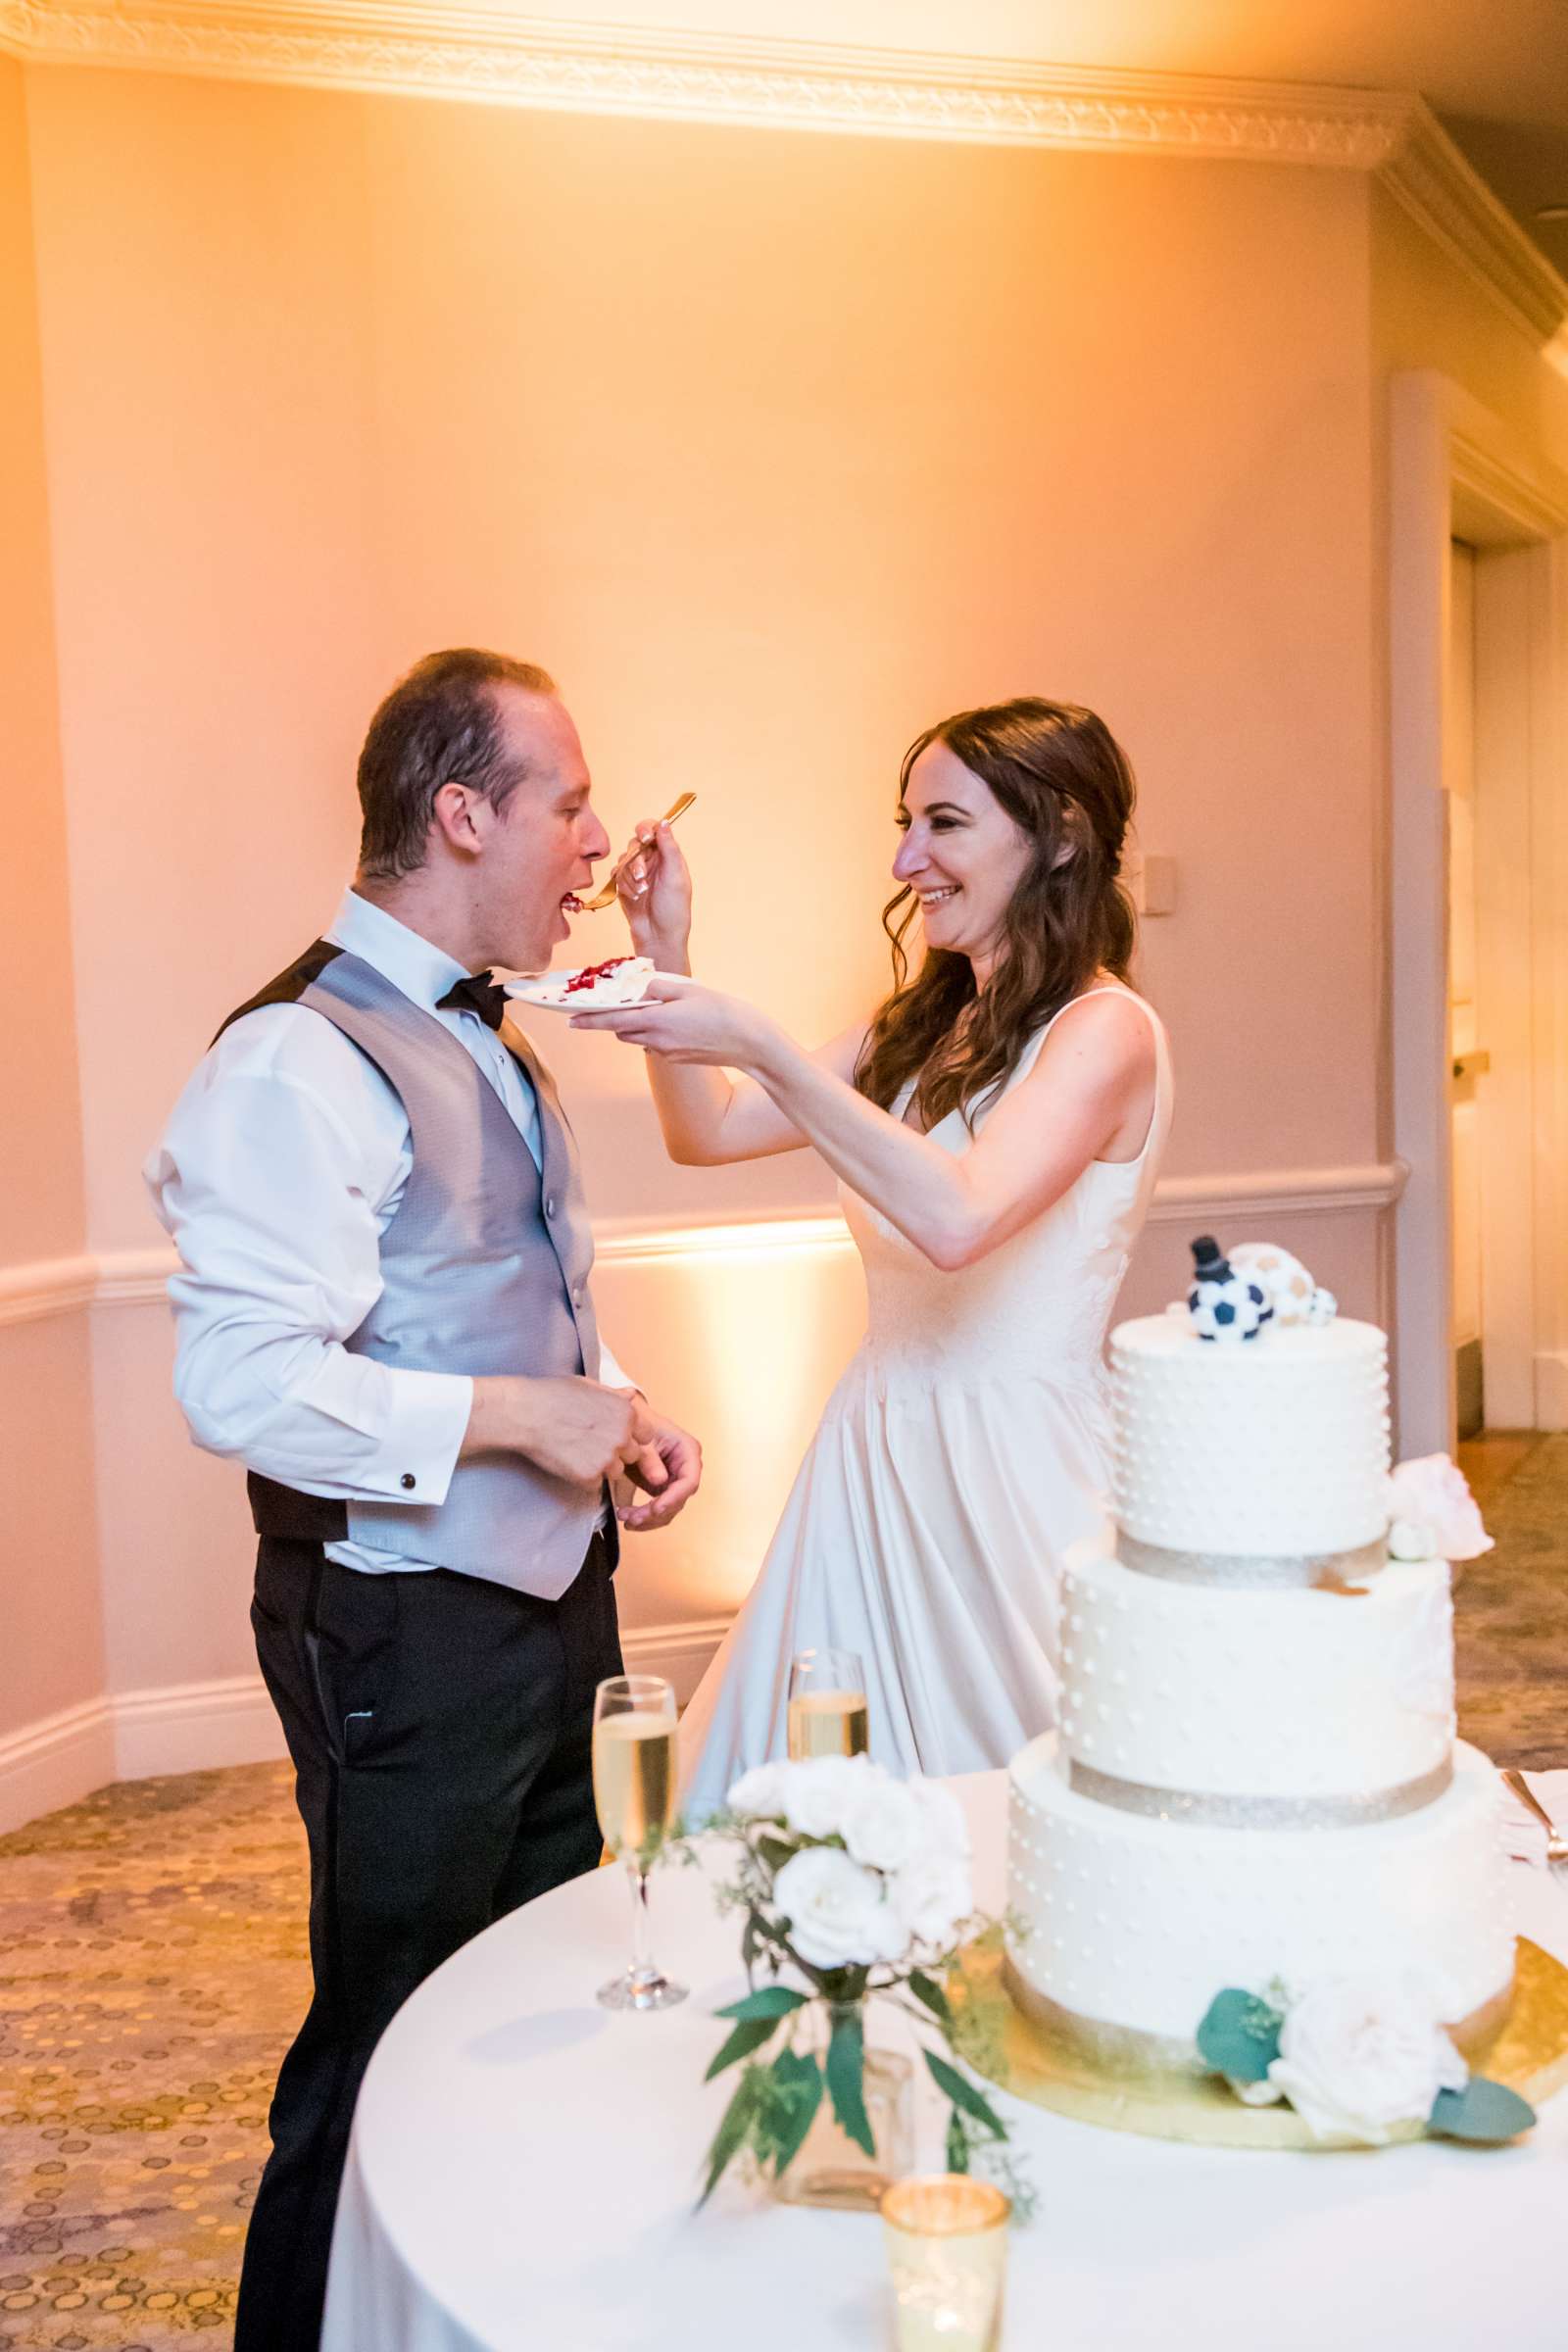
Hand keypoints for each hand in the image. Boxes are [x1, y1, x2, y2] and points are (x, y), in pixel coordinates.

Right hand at [464, 1374, 664, 1489]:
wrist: (526, 1413)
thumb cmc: (554, 1395)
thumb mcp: (590, 1386)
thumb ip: (615, 1395)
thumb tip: (631, 1395)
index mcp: (627, 1413)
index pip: (646, 1435)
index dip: (630, 1436)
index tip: (611, 1433)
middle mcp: (622, 1437)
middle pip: (633, 1455)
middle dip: (618, 1453)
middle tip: (591, 1443)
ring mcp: (607, 1459)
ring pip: (616, 1472)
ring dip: (603, 1467)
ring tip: (578, 1451)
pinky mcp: (590, 1477)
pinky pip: (596, 1484)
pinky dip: (585, 1477)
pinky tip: (569, 1461)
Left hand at [570, 973, 776, 1068]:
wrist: (749, 1044)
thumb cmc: (723, 1011)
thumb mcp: (689, 989)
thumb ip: (659, 987)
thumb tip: (640, 989)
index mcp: (657, 1021)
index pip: (612, 1020)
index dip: (588, 1020)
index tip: (570, 1019)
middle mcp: (657, 1041)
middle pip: (623, 1030)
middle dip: (617, 1018)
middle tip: (621, 1002)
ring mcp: (667, 1054)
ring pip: (639, 1039)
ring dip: (638, 1025)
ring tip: (657, 1010)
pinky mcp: (677, 1060)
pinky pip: (657, 1046)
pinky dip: (657, 1034)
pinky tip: (678, 1023)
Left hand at [612, 1401, 701, 1530]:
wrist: (628, 1424)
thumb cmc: (638, 1424)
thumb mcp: (641, 1439)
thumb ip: (650, 1458)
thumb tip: (660, 1480)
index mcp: (687, 1450)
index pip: (689, 1481)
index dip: (673, 1498)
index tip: (656, 1509)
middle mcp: (686, 1467)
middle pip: (678, 1499)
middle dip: (656, 1513)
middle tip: (633, 1519)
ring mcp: (675, 1479)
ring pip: (669, 1508)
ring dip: (648, 1519)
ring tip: (626, 1518)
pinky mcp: (663, 1487)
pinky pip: (659, 1509)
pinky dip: (645, 1517)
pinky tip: (628, 1518)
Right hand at [616, 817, 691, 963]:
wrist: (658, 936)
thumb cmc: (674, 909)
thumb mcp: (676, 877)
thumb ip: (670, 848)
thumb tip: (664, 822)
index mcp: (667, 855)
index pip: (653, 830)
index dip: (645, 829)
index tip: (645, 838)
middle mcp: (652, 861)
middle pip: (634, 845)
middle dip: (636, 861)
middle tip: (642, 877)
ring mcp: (637, 872)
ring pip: (623, 860)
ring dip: (630, 877)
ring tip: (642, 893)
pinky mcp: (625, 884)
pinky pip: (616, 874)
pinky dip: (624, 885)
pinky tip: (634, 896)